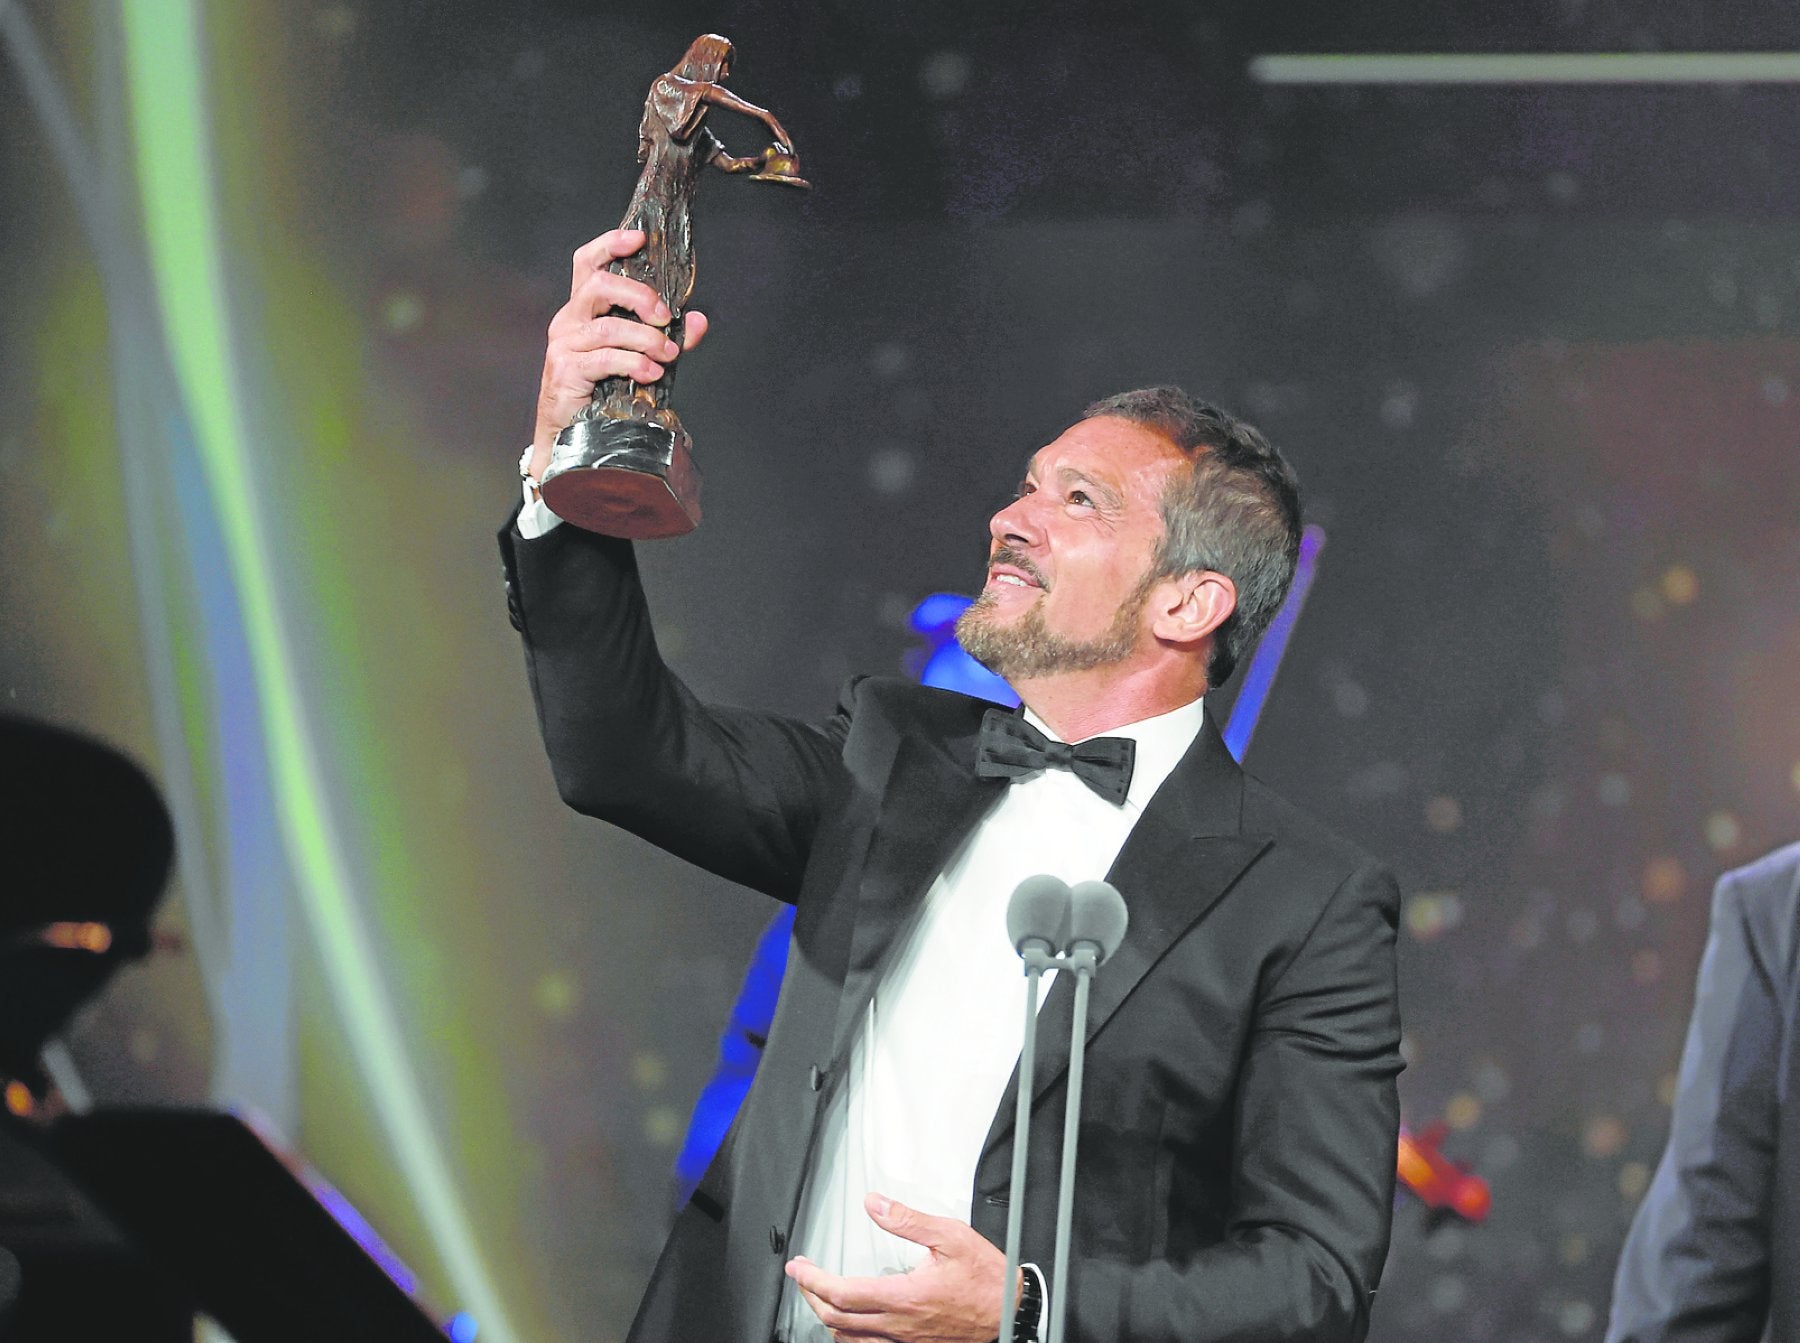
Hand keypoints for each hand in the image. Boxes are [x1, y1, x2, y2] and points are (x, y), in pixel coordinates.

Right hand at [526, 228, 710, 480]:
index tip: (640, 240)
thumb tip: (697, 320)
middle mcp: (569, 320)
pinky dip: (634, 363)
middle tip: (666, 318)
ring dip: (646, 339)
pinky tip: (651, 373)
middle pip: (600, 286)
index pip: (588, 262)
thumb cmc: (603, 392)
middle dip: (640, 296)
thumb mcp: (639, 356)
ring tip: (668, 355)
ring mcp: (564, 344)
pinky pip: (605, 358)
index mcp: (584, 309)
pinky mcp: (565, 370)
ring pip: (608, 326)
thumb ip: (667, 336)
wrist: (572, 436)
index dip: (611, 244)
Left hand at [785, 1193, 1008, 1342]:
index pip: (843, 1293)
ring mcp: (905, 1342)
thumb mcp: (950, 1236)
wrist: (1010, 1311)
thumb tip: (874, 1204)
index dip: (813, 1280)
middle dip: (812, 1295)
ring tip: (820, 1294)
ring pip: (849, 1339)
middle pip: (837, 1318)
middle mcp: (900, 1326)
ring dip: (827, 1316)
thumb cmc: (985, 1277)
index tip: (799, 1267)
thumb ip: (907, 1219)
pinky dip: (848, 1335)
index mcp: (905, 1297)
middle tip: (803, 1275)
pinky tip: (848, 1321)